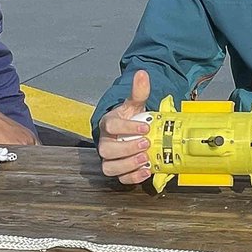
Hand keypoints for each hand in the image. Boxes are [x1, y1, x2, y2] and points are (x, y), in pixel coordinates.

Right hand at [97, 70, 152, 184]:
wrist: (127, 132)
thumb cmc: (129, 118)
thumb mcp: (134, 104)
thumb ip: (138, 91)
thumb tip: (142, 73)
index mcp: (108, 124)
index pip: (111, 125)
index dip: (127, 127)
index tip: (145, 128)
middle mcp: (105, 142)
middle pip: (107, 149)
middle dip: (127, 149)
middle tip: (145, 144)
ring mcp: (110, 158)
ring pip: (110, 166)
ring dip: (128, 165)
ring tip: (145, 160)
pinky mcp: (118, 170)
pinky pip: (119, 178)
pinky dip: (132, 178)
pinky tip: (145, 172)